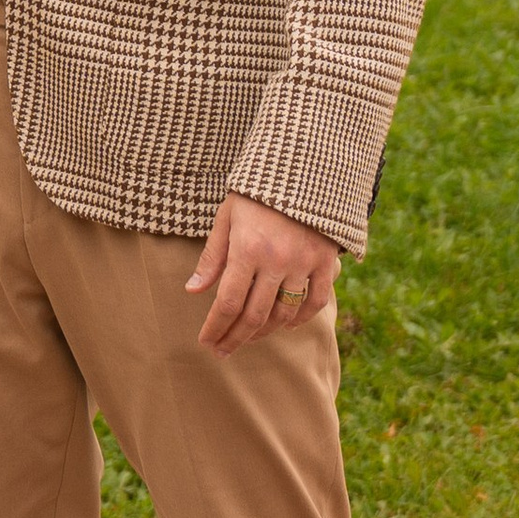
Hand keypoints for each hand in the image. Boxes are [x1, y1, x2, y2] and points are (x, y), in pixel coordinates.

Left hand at [188, 194, 339, 354]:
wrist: (303, 166)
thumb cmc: (256, 192)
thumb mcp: (227, 217)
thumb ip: (212, 256)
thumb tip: (193, 290)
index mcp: (247, 249)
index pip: (228, 302)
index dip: (215, 327)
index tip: (206, 341)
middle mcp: (276, 260)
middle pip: (254, 315)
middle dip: (234, 338)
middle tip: (221, 351)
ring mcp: (303, 262)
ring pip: (284, 314)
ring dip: (263, 332)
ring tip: (248, 338)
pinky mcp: (324, 261)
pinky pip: (315, 301)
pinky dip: (300, 319)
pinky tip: (285, 325)